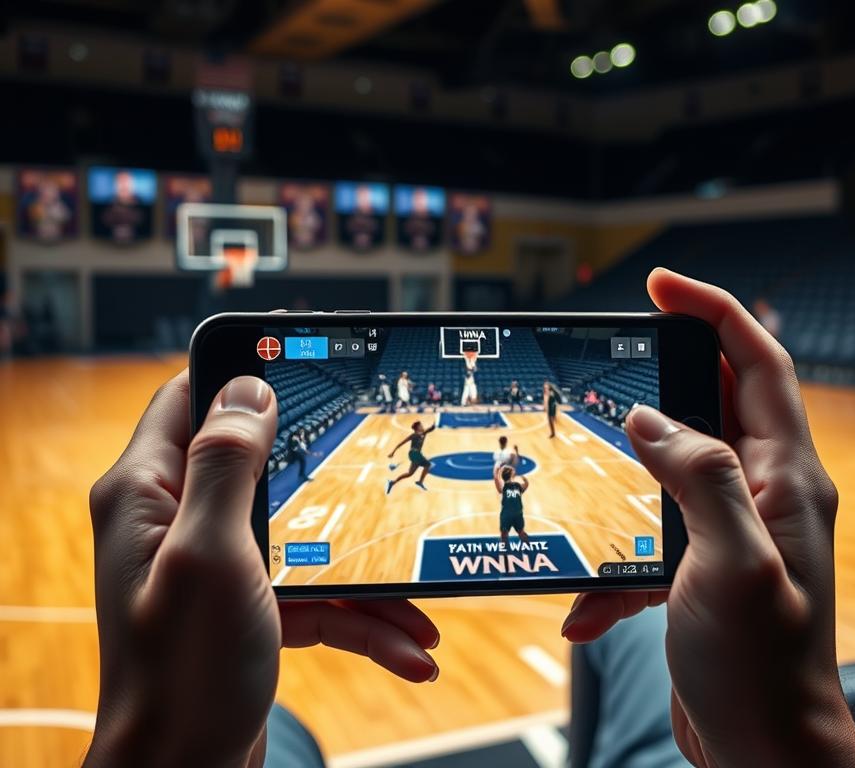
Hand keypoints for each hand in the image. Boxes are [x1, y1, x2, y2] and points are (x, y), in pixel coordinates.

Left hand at [86, 373, 438, 767]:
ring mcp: (221, 567)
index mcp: (149, 495)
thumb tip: (248, 388)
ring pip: (307, 536)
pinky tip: (409, 646)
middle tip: (384, 467)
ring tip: (419, 603)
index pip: (188, 398)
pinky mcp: (254, 608)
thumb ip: (225, 466)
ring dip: (366, 572)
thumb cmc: (181, 675)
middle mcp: (181, 523)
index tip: (303, 351)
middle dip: (333, 478)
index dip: (241, 368)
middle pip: (267, 465)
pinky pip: (318, 595)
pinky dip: (362, 619)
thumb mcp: (209, 557)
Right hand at [561, 270, 854, 767]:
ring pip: (676, 464)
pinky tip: (584, 604)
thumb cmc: (764, 670)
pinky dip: (613, 562)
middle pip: (716, 399)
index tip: (660, 284)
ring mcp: (733, 528)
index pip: (758, 363)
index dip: (713, 310)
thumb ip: (699, 477)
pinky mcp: (702, 565)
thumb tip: (650, 419)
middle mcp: (764, 493)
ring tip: (586, 467)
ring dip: (628, 468)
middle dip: (665, 371)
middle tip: (614, 356)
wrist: (766, 751)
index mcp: (786, 478)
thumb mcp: (733, 563)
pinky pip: (650, 535)